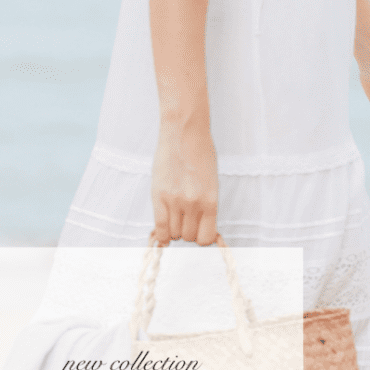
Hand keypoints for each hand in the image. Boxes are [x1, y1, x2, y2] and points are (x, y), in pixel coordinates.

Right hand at [151, 115, 218, 244]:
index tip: (198, 231)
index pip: (206, 238)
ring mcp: (175, 200)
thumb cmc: (200, 153)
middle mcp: (194, 204)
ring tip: (174, 216)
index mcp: (211, 201)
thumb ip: (206, 206)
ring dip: (173, 229)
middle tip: (184, 219)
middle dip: (186, 231)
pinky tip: (162, 233)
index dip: (201, 237)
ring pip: (174, 234)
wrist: (184, 131)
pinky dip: (161, 234)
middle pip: (188, 237)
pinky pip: (159, 226)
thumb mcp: (211, 183)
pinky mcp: (158, 195)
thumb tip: (199, 228)